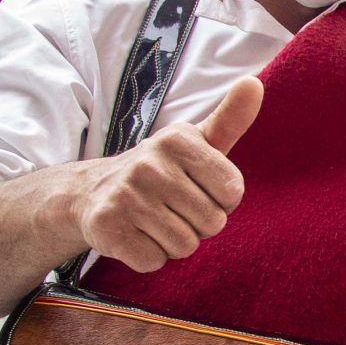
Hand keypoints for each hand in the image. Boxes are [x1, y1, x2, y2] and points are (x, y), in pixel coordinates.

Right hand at [70, 78, 259, 272]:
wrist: (91, 192)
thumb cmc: (161, 171)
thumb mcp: (196, 144)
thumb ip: (230, 120)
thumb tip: (254, 84)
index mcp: (178, 140)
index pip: (233, 192)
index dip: (221, 200)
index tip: (198, 189)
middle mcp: (149, 163)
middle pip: (212, 223)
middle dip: (198, 224)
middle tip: (172, 208)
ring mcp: (125, 195)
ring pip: (185, 246)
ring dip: (174, 242)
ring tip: (154, 221)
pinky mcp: (107, 226)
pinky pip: (155, 261)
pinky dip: (149, 256)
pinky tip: (135, 235)